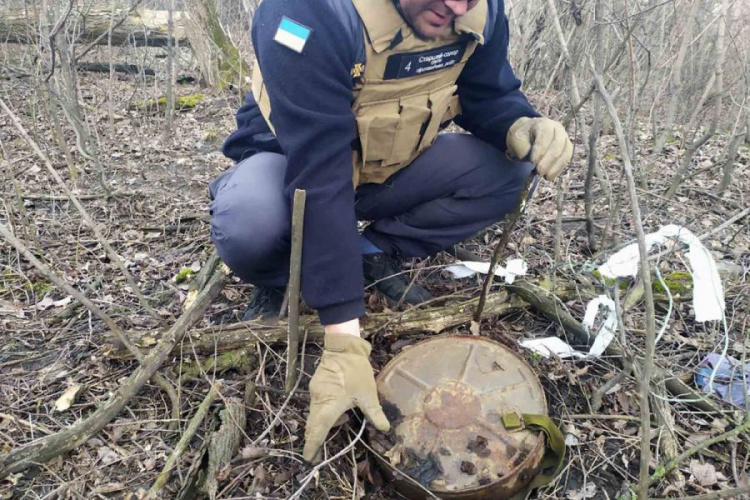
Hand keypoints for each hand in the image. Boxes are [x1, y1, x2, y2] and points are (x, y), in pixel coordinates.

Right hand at [302, 333, 390, 462]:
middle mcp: (318, 401)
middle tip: (318, 450)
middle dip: (315, 438)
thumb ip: (374, 412)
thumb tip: (384, 428)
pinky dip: (323, 411)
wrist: (343, 346)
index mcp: (329, 406)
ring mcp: (314, 392)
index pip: (317, 430)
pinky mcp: (315, 385)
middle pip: (313, 424)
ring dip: (322, 423)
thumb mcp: (368, 393)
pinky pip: (316, 404)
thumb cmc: (356, 371)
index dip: (313, 446)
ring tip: (341, 422)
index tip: (309, 458)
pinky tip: (338, 408)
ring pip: (315, 414)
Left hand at [506, 117, 572, 179]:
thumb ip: (523, 148)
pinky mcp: (566, 148)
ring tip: (546, 177)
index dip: (540, 149)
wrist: (526, 135)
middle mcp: (557, 128)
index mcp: (543, 124)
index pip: (545, 135)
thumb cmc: (521, 137)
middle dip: (548, 160)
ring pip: (565, 152)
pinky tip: (550, 176)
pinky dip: (559, 168)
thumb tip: (534, 161)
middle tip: (539, 172)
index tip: (532, 162)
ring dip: (555, 166)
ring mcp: (564, 138)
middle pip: (557, 144)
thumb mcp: (516, 139)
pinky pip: (566, 158)